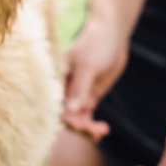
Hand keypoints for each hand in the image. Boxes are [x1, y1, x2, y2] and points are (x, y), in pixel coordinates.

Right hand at [61, 18, 130, 140]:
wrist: (112, 34)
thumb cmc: (96, 43)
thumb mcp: (88, 65)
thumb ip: (80, 88)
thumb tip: (72, 110)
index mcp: (54, 78)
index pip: (52, 104)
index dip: (63, 117)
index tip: (79, 125)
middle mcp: (61, 88)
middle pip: (63, 115)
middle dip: (76, 126)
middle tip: (94, 131)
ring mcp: (74, 94)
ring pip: (75, 118)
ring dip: (86, 128)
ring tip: (101, 131)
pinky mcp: (86, 97)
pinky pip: (85, 117)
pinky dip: (93, 125)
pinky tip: (102, 130)